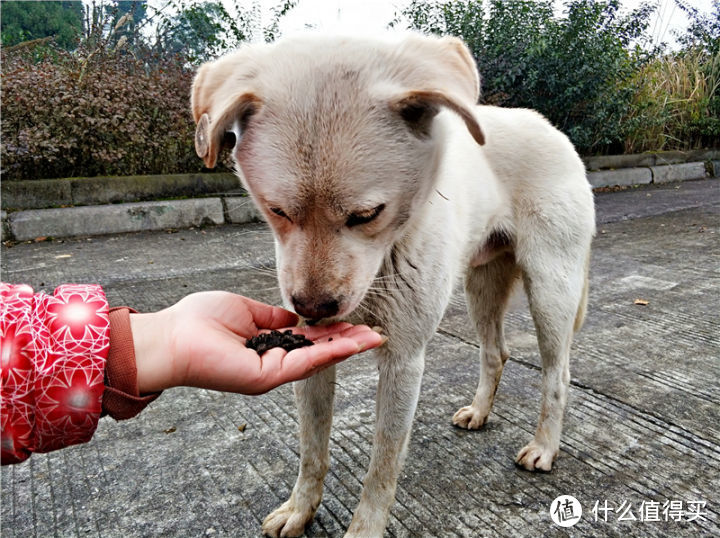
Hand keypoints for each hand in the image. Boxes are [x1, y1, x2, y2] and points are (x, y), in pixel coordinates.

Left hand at [130, 291, 383, 394]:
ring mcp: (271, 373)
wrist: (172, 337)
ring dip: (346, 348)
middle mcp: (273, 363)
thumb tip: (295, 319)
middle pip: (319, 352)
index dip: (333, 332)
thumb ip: (273, 318)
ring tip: (372, 338)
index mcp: (267, 346)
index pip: (308, 340)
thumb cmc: (198, 322)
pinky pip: (305, 363)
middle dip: (348, 342)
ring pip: (318, 360)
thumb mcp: (246, 312)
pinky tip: (350, 344)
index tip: (355, 323)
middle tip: (375, 334)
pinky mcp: (266, 377)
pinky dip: (330, 353)